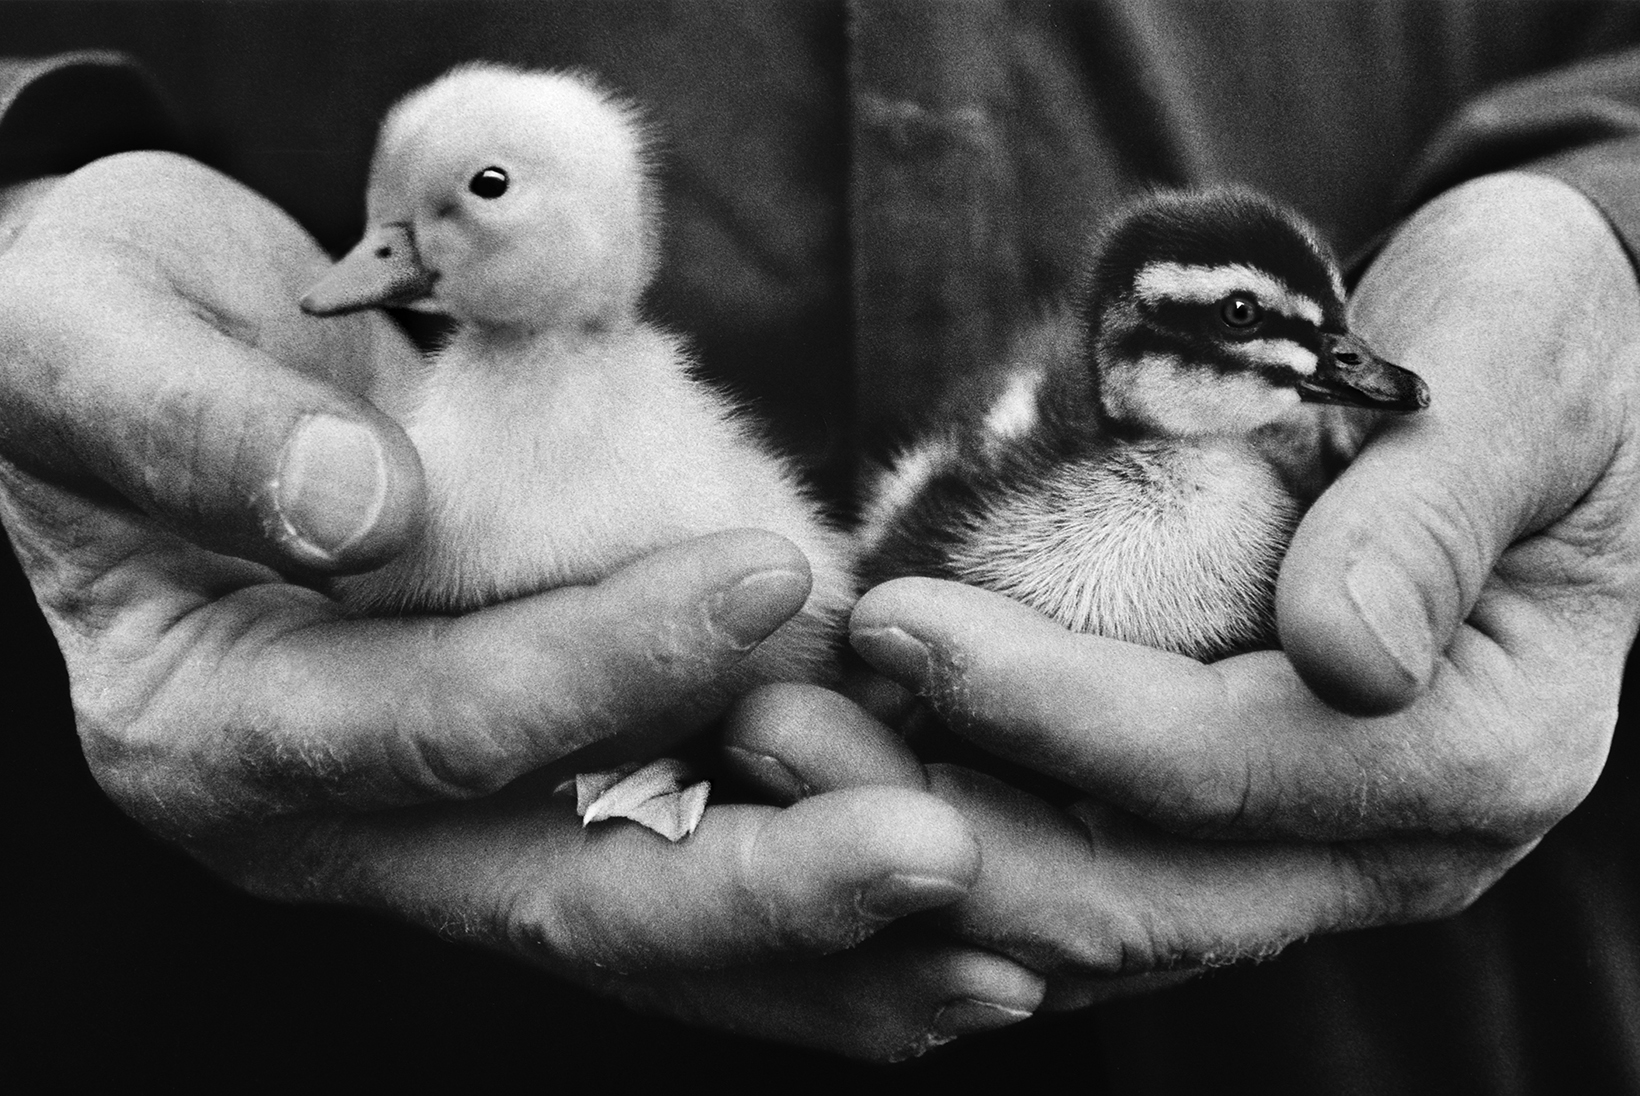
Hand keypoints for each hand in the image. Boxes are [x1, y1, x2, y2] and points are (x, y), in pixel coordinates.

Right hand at [0, 153, 1041, 1056]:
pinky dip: (784, 900)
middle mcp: (327, 818)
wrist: (134, 369)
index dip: (605, 663)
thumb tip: (361, 512)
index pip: (433, 725)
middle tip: (940, 854)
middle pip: (558, 895)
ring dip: (808, 942)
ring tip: (986, 942)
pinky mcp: (510, 788)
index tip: (772, 579)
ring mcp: (426, 823)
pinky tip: (917, 909)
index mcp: (216, 726)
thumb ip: (190, 427)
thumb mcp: (80, 335)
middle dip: (759, 885)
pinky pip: (655, 869)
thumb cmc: (95, 333)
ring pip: (629, 922)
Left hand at [727, 173, 1639, 1004]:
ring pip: (1087, 917)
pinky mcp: (1229, 838)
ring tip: (772, 745)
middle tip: (773, 722)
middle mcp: (1391, 843)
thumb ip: (1433, 505)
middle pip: (1135, 893)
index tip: (893, 622)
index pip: (1221, 765)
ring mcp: (1304, 857)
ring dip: (918, 841)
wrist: (1524, 376)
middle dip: (939, 813)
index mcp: (1478, 746)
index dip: (1044, 706)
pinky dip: (955, 840)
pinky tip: (843, 773)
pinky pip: (1079, 881)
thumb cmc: (1527, 338)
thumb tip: (1343, 652)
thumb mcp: (1518, 362)